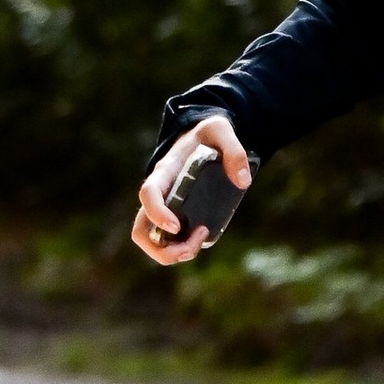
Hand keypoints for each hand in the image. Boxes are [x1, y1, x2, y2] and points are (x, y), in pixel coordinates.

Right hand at [134, 111, 249, 266]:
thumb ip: (234, 150)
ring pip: (151, 241)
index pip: (148, 194)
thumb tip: (242, 181)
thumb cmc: (208, 134)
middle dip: (163, 248)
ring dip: (172, 253)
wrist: (202, 136)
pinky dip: (182, 248)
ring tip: (201, 237)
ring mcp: (164, 208)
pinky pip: (169, 241)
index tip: (176, 226)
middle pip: (141, 230)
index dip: (157, 213)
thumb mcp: (222, 130)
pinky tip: (204, 234)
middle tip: (192, 245)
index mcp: (166, 172)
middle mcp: (159, 194)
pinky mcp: (175, 216)